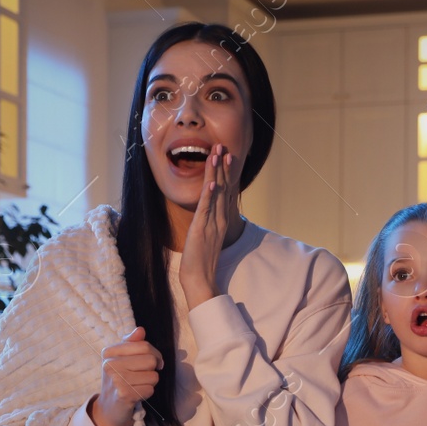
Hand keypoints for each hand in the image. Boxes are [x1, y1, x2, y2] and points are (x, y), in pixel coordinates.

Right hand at [89, 327, 163, 425]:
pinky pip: (150, 389)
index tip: (154, 362)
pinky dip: (147, 393)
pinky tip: (136, 395)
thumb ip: (131, 344)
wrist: (109, 409)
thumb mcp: (122, 360)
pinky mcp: (124, 394)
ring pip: (153, 376)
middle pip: (150, 359)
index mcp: (109, 352)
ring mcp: (116, 379)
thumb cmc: (119, 381)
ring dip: (150, 383)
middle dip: (153, 369)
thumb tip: (140, 330)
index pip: (144, 345)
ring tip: (138, 386)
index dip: (155, 354)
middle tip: (145, 376)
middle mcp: (110, 364)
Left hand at [178, 144, 236, 308]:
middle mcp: (219, 219)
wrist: (199, 278)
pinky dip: (208, 194)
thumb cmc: (201, 260)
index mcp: (221, 220)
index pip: (226, 191)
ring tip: (217, 154)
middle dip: (223, 166)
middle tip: (224, 146)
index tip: (227, 156)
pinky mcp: (201, 229)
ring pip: (215, 193)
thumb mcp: (206, 236)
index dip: (226, 173)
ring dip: (216, 173)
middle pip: (223, 187)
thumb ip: (210, 222)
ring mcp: (212, 223)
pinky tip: (210, 181)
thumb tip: (208, 212)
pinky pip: (206, 208)